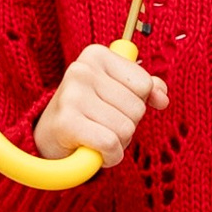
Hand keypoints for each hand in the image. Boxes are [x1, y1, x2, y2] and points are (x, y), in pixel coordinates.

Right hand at [34, 42, 167, 168]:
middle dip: (127, 125)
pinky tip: (96, 152)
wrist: (48, 137)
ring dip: (118, 143)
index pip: (144, 84)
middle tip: (102, 125)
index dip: (136, 103)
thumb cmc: (88, 112)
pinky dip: (110, 156)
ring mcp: (72, 95)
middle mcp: (81, 70)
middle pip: (137, 108)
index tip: (113, 106)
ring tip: (96, 136)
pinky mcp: (67, 123)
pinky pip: (111, 144)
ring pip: (126, 129)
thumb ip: (145, 87)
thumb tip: (162, 97)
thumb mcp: (117, 91)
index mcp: (96, 55)